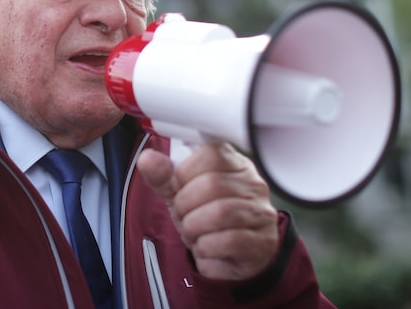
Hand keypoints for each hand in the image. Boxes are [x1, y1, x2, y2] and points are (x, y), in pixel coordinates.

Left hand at [137, 143, 278, 280]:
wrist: (229, 257)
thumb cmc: (206, 219)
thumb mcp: (180, 194)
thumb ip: (163, 176)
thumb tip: (148, 159)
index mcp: (233, 164)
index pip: (210, 153)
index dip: (185, 173)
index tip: (179, 186)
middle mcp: (252, 184)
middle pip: (212, 184)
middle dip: (185, 204)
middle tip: (183, 214)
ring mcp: (261, 213)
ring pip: (220, 213)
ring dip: (194, 227)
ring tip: (193, 232)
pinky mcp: (263, 242)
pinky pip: (228, 241)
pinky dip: (206, 247)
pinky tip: (207, 247)